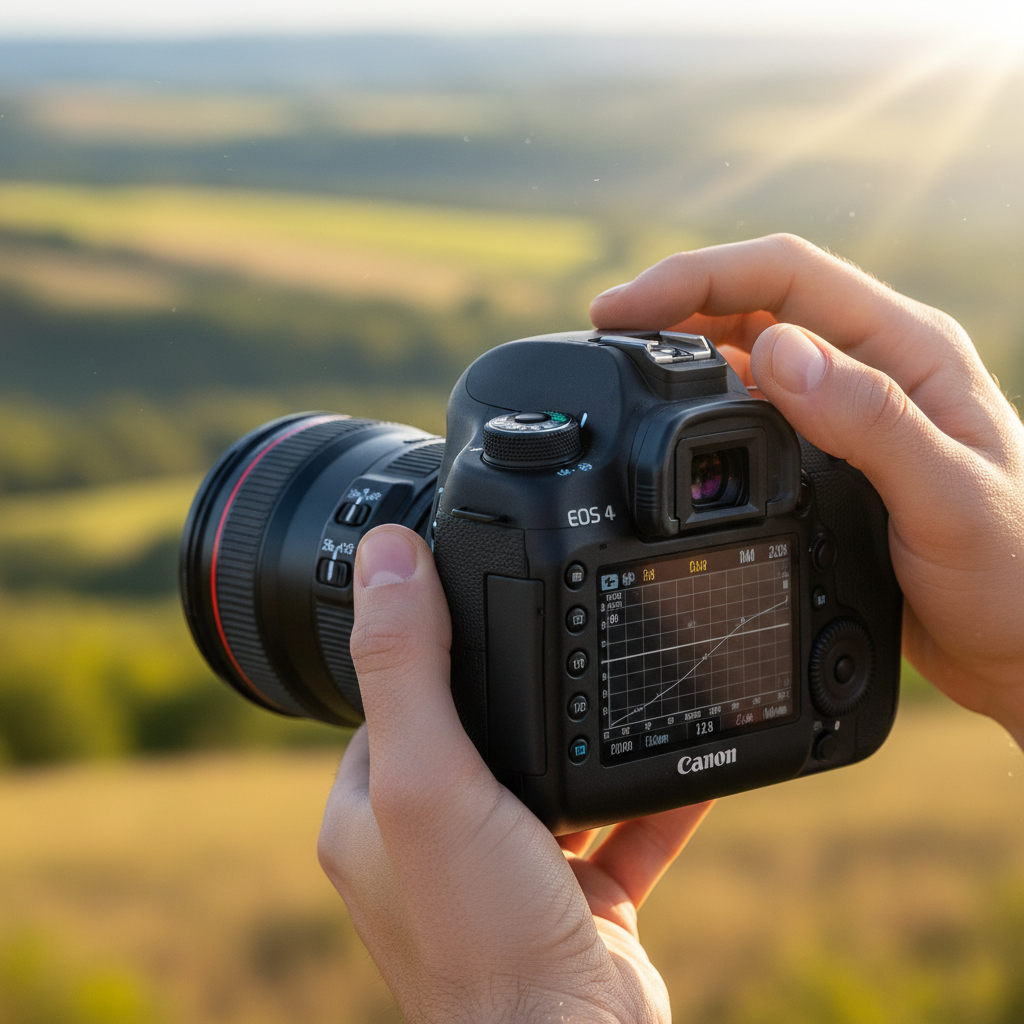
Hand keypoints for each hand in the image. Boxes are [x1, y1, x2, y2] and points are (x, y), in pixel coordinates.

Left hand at [318, 525, 712, 1023]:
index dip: (425, 646)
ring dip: (587, 733)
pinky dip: (652, 792)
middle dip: (516, 684)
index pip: (392, 702)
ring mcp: (510, 870)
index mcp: (376, 812)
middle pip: (477, 731)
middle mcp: (433, 843)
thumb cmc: (482, 933)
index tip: (466, 595)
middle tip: (555, 623)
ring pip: (553, 776)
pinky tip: (688, 755)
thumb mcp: (430, 778)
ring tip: (621, 670)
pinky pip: (621, 825)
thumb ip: (407, 664)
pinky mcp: (579, 897)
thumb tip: (388, 554)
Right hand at [590, 233, 1023, 745]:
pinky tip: (679, 422)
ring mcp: (852, 407)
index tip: (624, 309)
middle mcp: (876, 364)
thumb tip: (774, 352)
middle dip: (675, 305)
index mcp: (908, 348)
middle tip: (606, 335)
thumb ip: (868, 421)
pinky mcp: (833, 451)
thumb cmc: (1015, 574)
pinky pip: (757, 405)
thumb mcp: (949, 498)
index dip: (696, 279)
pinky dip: (707, 401)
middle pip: (756, 299)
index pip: (786, 274)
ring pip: (751, 348)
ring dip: (687, 346)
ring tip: (627, 368)